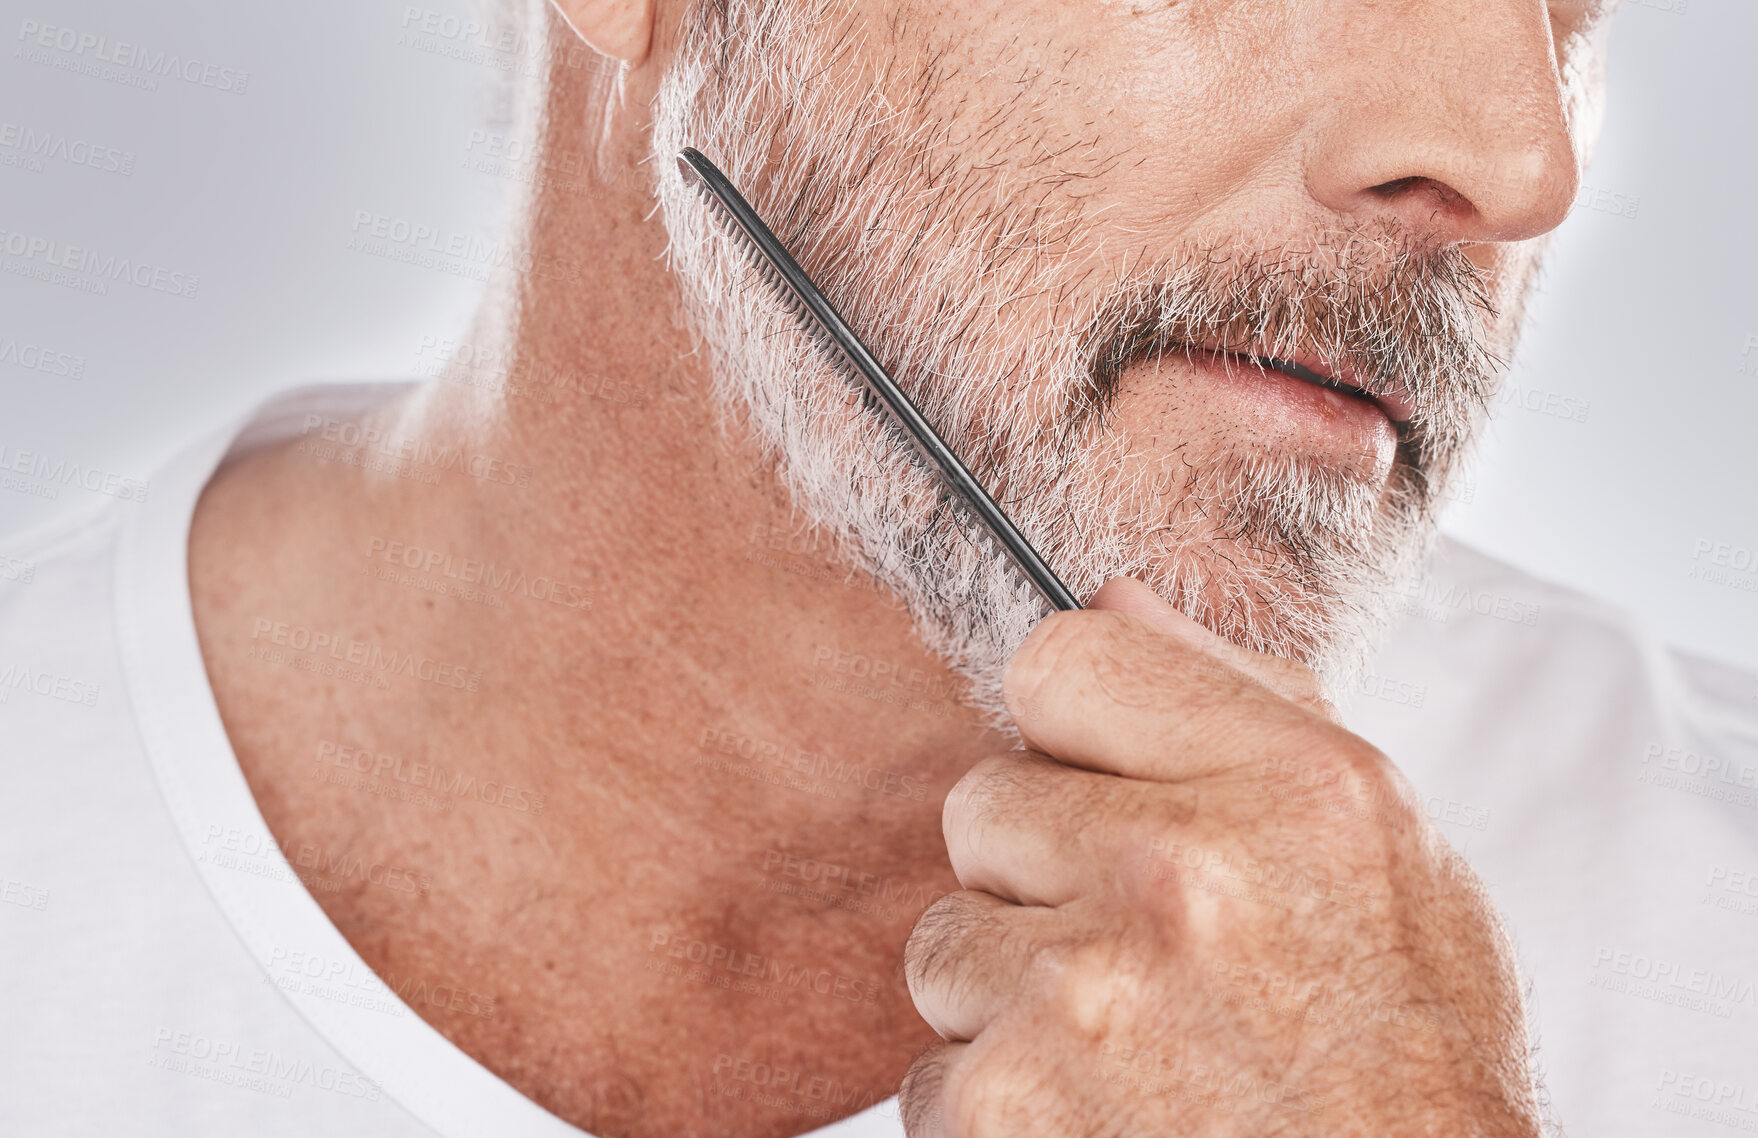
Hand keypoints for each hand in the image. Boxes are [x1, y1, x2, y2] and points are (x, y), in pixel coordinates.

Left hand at [899, 577, 1538, 1136]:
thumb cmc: (1408, 1065)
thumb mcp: (1389, 855)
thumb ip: (1241, 700)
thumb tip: (1110, 589)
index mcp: (1287, 787)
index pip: (1061, 659)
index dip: (1070, 734)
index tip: (1105, 793)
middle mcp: (1180, 873)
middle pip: (983, 802)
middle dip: (1037, 875)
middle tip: (1137, 958)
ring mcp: (1081, 994)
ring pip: (944, 940)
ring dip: (1011, 999)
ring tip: (1130, 1057)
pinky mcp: (1004, 1107)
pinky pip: (931, 1069)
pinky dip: (996, 1110)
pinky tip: (1101, 1128)